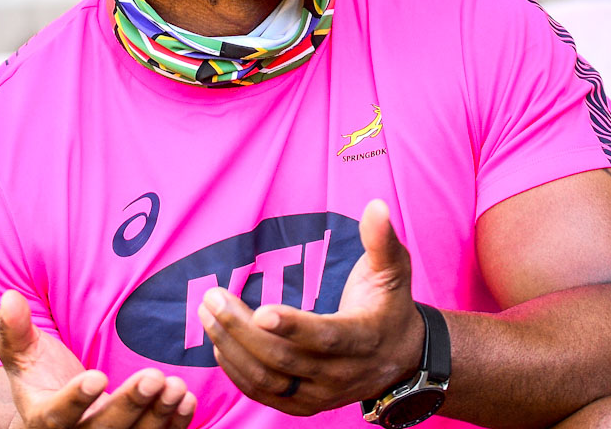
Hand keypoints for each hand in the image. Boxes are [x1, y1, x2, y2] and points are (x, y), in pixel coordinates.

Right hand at [0, 289, 197, 427]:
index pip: (57, 417)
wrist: (61, 408)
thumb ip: (14, 330)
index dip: (76, 400)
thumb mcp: (23, 354)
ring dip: (158, 415)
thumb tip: (9, 298)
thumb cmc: (41, 376)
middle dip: (130, 405)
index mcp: (43, 419)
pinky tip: (186, 401)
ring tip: (175, 386)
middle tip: (154, 377)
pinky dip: (174, 424)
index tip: (97, 377)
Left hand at [198, 200, 425, 416]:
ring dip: (231, 348)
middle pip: (283, 359)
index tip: (260, 310)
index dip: (293, 326)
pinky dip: (237, 370)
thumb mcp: (392, 271)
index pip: (325, 338)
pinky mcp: (304, 404)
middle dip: (242, 329)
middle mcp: (341, 374)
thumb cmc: (390, 306)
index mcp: (362, 339)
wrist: (401, 359)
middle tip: (213, 298)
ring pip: (267, 379)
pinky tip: (219, 342)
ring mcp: (320, 394)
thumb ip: (382, 240)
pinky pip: (263, 393)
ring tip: (208, 314)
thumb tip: (376, 206)